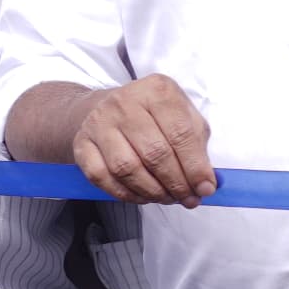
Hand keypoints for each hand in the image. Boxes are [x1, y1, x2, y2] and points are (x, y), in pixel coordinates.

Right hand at [68, 76, 215, 206]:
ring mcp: (99, 123)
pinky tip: (142, 196)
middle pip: (155, 153)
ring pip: (127, 169)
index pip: (181, 134)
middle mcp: (125, 102)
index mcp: (157, 90)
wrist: (106, 106)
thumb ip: (197, 145)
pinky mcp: (81, 143)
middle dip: (176, 183)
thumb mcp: (182, 115)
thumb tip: (206, 182)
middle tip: (188, 198)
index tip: (205, 188)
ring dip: (152, 191)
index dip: (195, 167)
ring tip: (167, 198)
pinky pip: (103, 178)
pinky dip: (126, 194)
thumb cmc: (153, 114)